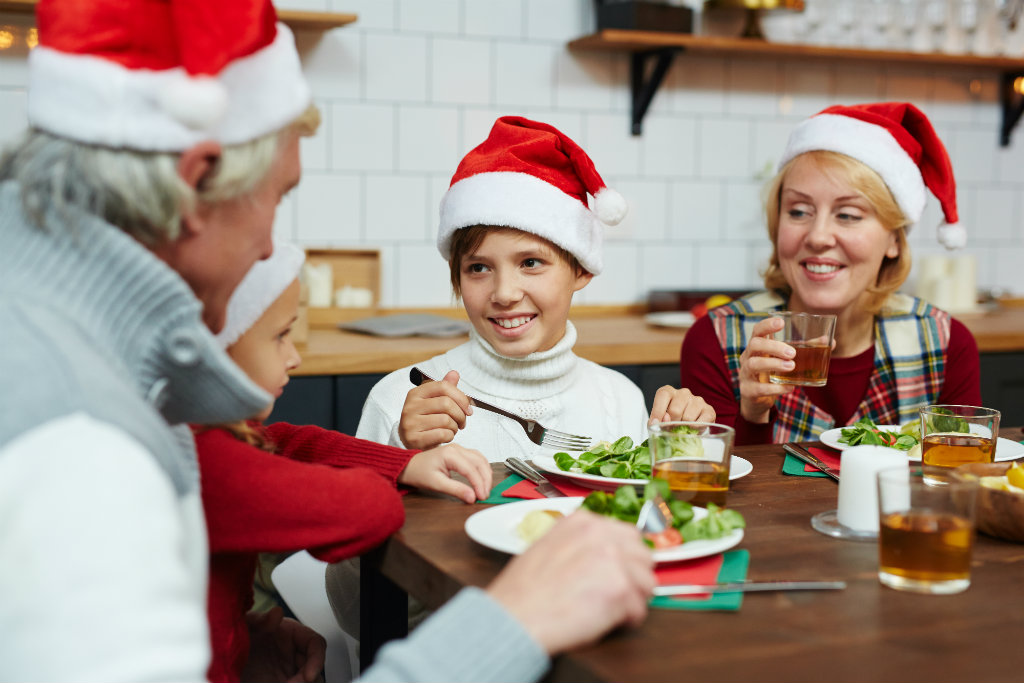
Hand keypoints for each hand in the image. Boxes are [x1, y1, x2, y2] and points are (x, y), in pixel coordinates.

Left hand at [242, 607, 325, 682]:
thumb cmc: (234, 638)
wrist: (219, 662)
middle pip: (315, 667)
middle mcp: (293, 655)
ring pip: (307, 680)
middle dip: (307, 679)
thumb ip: (260, 620)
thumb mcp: (245, 626)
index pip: (316, 644)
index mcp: (291, 634)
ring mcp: (287, 672)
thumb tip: (277, 613)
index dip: (317, 659)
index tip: (308, 675)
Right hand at [398, 370, 473, 449]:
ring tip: (451, 429)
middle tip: (462, 422)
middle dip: (460, 415)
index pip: (443, 386)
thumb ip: (445, 388)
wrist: (411, 442)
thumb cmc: (427, 421)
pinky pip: (442, 434)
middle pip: (446, 403)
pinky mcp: (413, 438)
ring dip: (455, 427)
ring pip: (446, 420)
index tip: (468, 409)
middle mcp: (410, 406)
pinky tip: (446, 437)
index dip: (461, 397)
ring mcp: (410, 422)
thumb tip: (454, 373)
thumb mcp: (434, 402)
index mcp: (416, 393)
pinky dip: (450, 437)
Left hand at [398, 443, 491, 503]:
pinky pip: (477, 458)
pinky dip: (482, 469)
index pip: (471, 469)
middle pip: (479, 462)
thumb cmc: (419, 473)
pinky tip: (483, 479)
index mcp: (450, 454)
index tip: (481, 497)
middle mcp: (457, 448)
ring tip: (485, 489)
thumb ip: (456, 490)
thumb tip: (472, 497)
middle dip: (485, 480)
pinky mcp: (460, 452)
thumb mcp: (436, 484)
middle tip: (485, 495)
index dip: (479, 484)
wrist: (410, 466)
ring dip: (486, 474)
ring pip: (480, 459)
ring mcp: (459, 449)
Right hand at [486, 510, 655, 654]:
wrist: (515, 615)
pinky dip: (627, 620)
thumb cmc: (524, 591)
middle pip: (643, 555)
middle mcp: (602, 533)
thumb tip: (606, 556)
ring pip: (648, 582)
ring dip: (633, 599)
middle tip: (617, 595)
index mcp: (583, 521)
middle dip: (634, 576)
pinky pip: (640, 609)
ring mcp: (614, 559)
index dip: (625, 558)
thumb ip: (580, 544)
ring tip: (610, 610)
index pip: (627, 534)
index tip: (620, 572)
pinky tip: (606, 622)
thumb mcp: (549, 547)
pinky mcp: (621, 588)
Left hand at [648, 386, 715, 423]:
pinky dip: (696, 430)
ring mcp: (697, 400)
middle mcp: (683, 393)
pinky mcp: (709, 410)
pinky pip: (702, 422)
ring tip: (683, 428)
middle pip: (675, 410)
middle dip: (672, 424)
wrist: (690, 428)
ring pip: (688, 418)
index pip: (663, 395)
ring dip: (684, 428)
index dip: (658, 411)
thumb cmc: (671, 422)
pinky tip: (693, 429)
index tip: (655, 424)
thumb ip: (659, 420)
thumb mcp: (661, 420)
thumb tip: (663, 420)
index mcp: (668, 392)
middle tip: (673, 429)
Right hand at [737, 317, 795, 423]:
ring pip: (754, 364)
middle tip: (793, 353)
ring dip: (773, 364)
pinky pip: (759, 388)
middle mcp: (748, 357)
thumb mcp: (784, 359)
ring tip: (791, 366)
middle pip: (754, 344)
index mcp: (757, 346)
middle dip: (773, 347)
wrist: (756, 399)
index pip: (757, 330)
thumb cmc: (772, 373)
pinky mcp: (748, 391)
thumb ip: (805, 349)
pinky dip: (775, 388)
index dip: (767, 324)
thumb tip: (830, 341)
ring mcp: (746, 374)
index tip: (781, 322)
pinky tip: (789, 387)